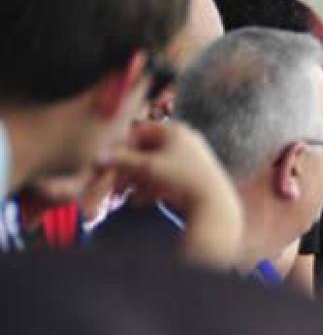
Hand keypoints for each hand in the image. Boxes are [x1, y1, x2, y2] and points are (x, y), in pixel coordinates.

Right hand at [107, 121, 243, 267]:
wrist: (212, 203)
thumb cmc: (180, 178)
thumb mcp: (147, 167)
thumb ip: (121, 160)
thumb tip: (97, 157)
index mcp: (175, 131)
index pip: (140, 131)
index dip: (122, 146)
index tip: (109, 160)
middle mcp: (184, 141)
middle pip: (146, 151)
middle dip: (128, 167)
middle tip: (114, 180)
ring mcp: (190, 159)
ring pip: (155, 167)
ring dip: (137, 180)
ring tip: (124, 194)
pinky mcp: (192, 177)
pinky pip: (166, 179)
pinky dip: (152, 188)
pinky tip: (141, 201)